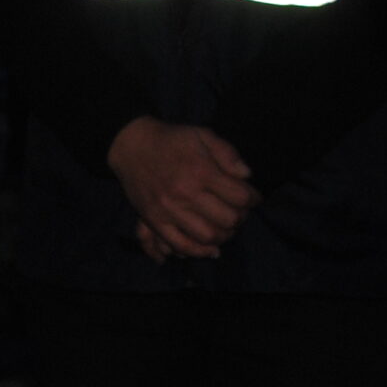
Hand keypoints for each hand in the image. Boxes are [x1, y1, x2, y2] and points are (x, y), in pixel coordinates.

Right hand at [106, 117, 257, 260]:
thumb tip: (246, 176)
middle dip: (241, 218)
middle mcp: (186, 193)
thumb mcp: (203, 134)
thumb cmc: (172, 140)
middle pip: (227, 219)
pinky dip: (199, 252)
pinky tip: (210, 249)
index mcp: (201, 171)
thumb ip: (227, 153)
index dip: (253, 198)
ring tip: (226, 228)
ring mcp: (169, 210)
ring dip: (224, 236)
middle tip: (240, 212)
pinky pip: (180, 245)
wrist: (132, 146)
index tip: (254, 197)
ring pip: (208, 237)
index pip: (240, 196)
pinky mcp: (155, 221)